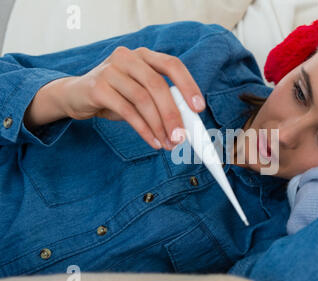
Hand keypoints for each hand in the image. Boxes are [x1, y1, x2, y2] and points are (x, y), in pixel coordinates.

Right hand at [61, 46, 205, 149]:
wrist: (75, 95)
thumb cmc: (115, 95)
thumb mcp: (140, 94)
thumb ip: (160, 102)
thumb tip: (185, 125)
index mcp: (144, 56)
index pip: (172, 64)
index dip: (188, 85)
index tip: (198, 108)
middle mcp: (128, 58)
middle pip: (158, 85)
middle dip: (173, 114)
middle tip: (181, 137)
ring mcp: (111, 70)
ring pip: (143, 99)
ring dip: (159, 126)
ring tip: (168, 143)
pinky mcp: (98, 87)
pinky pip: (127, 111)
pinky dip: (143, 129)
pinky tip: (153, 141)